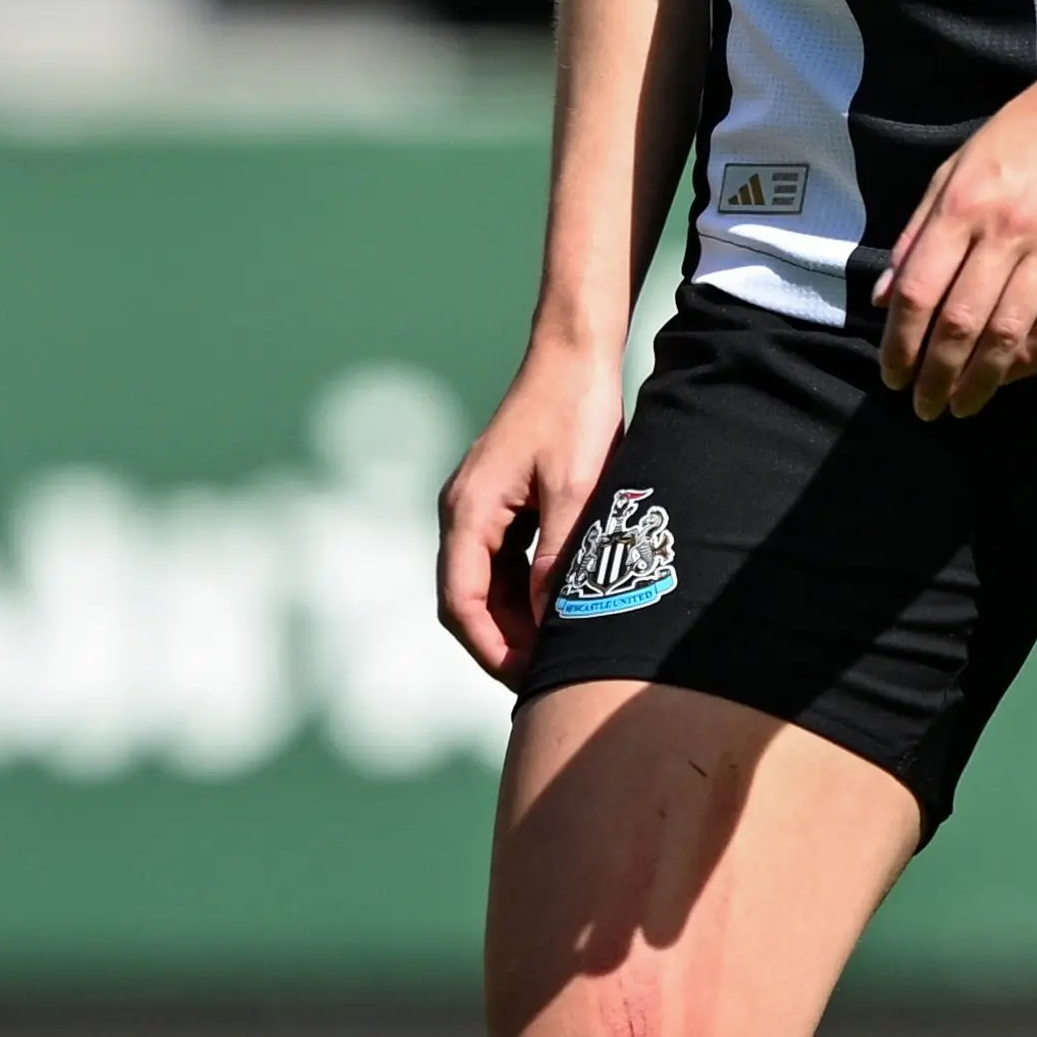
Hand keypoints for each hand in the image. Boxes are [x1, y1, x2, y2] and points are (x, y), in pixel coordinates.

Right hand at [437, 328, 626, 681]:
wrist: (575, 355)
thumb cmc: (576, 414)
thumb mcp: (575, 491)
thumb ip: (557, 558)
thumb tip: (545, 622)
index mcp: (468, 511)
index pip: (460, 602)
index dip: (490, 649)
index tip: (527, 682)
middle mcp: (462, 512)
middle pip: (467, 600)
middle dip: (502, 644)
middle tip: (548, 682)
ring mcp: (480, 507)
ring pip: (486, 585)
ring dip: (515, 623)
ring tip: (560, 656)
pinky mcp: (502, 502)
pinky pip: (503, 563)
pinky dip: (525, 594)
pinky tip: (561, 612)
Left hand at [878, 63, 1036, 417]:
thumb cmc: (1024, 130)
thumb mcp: (955, 166)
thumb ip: (917, 232)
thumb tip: (886, 297)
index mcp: (962, 205)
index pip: (921, 291)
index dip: (901, 344)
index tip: (893, 375)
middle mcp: (1005, 230)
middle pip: (962, 323)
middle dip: (937, 375)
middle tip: (925, 407)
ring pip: (1011, 334)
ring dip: (982, 380)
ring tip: (963, 405)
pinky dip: (1033, 359)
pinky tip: (1012, 376)